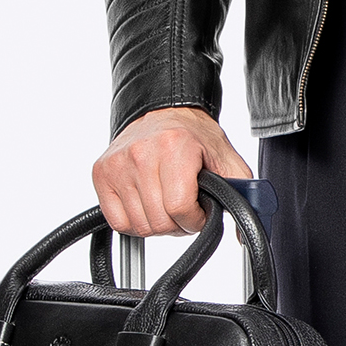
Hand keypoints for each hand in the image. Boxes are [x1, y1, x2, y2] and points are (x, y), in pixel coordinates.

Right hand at [93, 107, 255, 239]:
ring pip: (139, 226)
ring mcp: (118, 164)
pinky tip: (147, 206)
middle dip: (178, 224)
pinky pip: (117, 221)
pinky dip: (134, 222)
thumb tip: (244, 233)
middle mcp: (142, 153)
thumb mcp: (228, 161)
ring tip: (166, 203)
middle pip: (159, 222)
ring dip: (157, 224)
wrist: (166, 111)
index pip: (180, 208)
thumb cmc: (195, 136)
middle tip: (184, 208)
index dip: (194, 220)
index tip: (199, 212)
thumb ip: (243, 194)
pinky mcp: (102, 173)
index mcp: (175, 147)